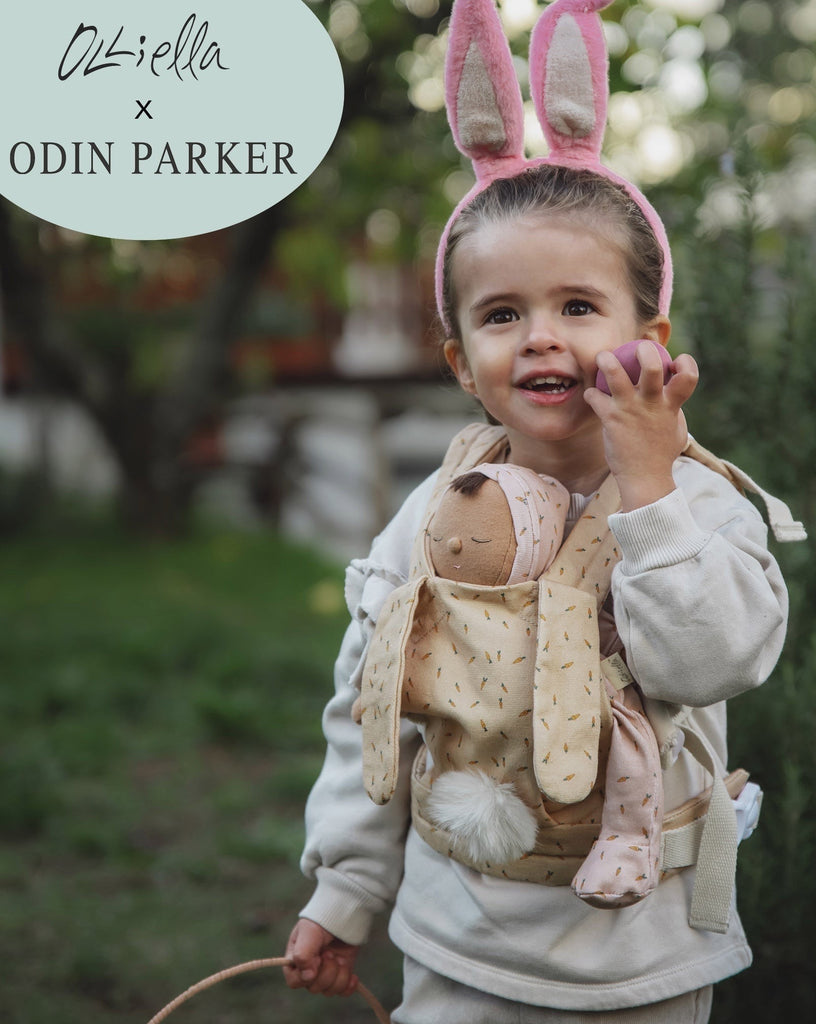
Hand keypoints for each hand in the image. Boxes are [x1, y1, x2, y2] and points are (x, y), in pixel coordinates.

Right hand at [283, 918, 359, 996]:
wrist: (344, 913)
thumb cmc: (322, 920)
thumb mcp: (309, 932)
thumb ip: (303, 953)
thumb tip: (307, 976)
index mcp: (296, 959)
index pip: (294, 982)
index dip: (306, 975)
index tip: (317, 959)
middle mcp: (309, 969)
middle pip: (314, 988)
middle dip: (326, 972)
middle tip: (331, 952)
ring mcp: (326, 972)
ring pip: (329, 991)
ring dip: (338, 976)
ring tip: (341, 958)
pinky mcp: (340, 973)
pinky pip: (342, 991)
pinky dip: (348, 985)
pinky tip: (353, 976)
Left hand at [584, 342, 697, 510]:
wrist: (645, 479)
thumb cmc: (661, 455)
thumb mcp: (677, 431)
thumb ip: (675, 411)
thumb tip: (672, 399)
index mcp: (671, 405)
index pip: (688, 376)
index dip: (686, 362)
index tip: (675, 360)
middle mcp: (652, 403)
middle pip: (652, 367)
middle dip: (644, 351)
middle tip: (635, 349)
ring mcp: (630, 410)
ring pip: (616, 375)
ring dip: (607, 361)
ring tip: (602, 356)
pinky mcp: (611, 419)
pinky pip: (595, 397)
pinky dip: (591, 394)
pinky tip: (591, 397)